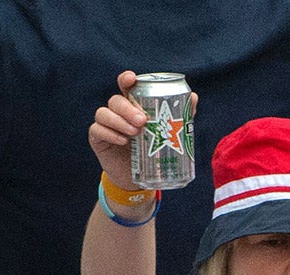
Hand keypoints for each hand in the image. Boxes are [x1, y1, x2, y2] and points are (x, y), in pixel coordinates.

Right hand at [90, 70, 197, 185]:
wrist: (140, 181)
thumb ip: (180, 116)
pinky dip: (109, 133)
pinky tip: (122, 141)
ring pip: (104, 113)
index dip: (126, 79)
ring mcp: (106, 124)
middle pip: (116, 100)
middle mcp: (117, 112)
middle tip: (143, 121)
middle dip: (128, 108)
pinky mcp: (98, 139)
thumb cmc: (153, 152)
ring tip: (135, 133)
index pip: (126, 86)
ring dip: (119, 121)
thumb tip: (193, 97)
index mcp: (133, 105)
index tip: (132, 79)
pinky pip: (97, 130)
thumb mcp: (168, 134)